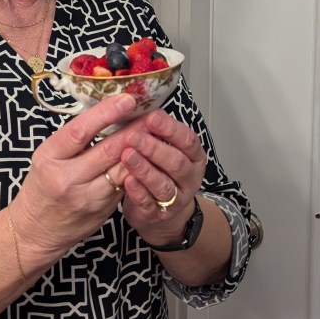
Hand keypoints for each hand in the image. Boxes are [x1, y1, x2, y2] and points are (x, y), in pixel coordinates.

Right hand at [9, 93, 137, 262]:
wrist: (35, 231)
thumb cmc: (41, 187)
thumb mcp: (47, 157)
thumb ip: (73, 139)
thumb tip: (107, 111)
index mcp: (49, 157)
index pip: (80, 131)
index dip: (106, 113)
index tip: (127, 99)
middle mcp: (66, 177)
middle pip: (108, 150)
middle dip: (133, 130)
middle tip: (151, 113)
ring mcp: (86, 196)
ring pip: (122, 168)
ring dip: (141, 149)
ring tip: (154, 131)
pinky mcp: (102, 210)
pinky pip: (124, 184)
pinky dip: (136, 168)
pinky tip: (147, 156)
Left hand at [115, 108, 206, 246]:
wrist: (160, 212)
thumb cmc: (159, 171)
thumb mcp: (164, 149)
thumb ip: (155, 131)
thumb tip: (135, 103)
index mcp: (193, 156)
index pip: (187, 140)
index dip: (170, 128)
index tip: (152, 117)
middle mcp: (188, 177)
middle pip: (176, 163)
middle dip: (154, 148)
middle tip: (134, 135)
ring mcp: (176, 199)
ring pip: (163, 184)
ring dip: (145, 169)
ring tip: (127, 155)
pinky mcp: (158, 214)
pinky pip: (149, 204)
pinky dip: (138, 192)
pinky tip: (126, 180)